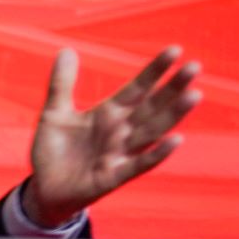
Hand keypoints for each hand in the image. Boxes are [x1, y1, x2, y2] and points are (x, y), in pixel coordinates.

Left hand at [27, 46, 201, 225]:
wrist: (43, 189)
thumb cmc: (53, 151)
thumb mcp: (54, 113)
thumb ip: (61, 84)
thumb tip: (67, 49)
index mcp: (109, 114)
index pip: (137, 88)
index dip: (154, 71)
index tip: (175, 50)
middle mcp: (120, 132)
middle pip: (152, 106)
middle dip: (173, 87)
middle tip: (195, 66)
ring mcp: (119, 154)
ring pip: (152, 131)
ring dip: (173, 115)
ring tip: (194, 95)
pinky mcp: (113, 177)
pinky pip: (138, 165)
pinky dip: (157, 154)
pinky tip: (177, 140)